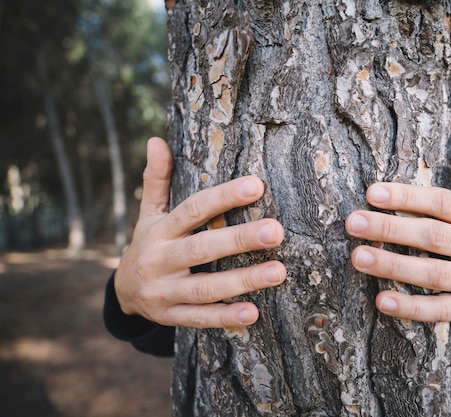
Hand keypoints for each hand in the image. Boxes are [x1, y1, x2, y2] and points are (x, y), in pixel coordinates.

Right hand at [115, 137, 285, 327]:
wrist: (122, 293)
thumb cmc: (149, 244)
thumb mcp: (149, 214)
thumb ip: (156, 180)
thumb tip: (156, 140)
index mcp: (159, 230)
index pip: (193, 209)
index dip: (223, 197)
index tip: (256, 185)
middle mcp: (159, 260)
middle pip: (202, 248)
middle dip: (240, 240)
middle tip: (276, 231)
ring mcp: (163, 292)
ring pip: (204, 287)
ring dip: (242, 281)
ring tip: (278, 272)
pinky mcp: (170, 316)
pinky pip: (199, 318)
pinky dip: (224, 318)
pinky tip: (253, 313)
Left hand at [345, 144, 450, 321]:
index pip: (444, 203)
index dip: (409, 197)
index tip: (373, 192)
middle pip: (434, 236)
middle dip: (391, 229)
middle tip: (353, 222)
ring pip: (434, 274)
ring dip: (394, 267)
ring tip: (358, 257)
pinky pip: (442, 310)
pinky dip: (412, 308)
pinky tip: (382, 301)